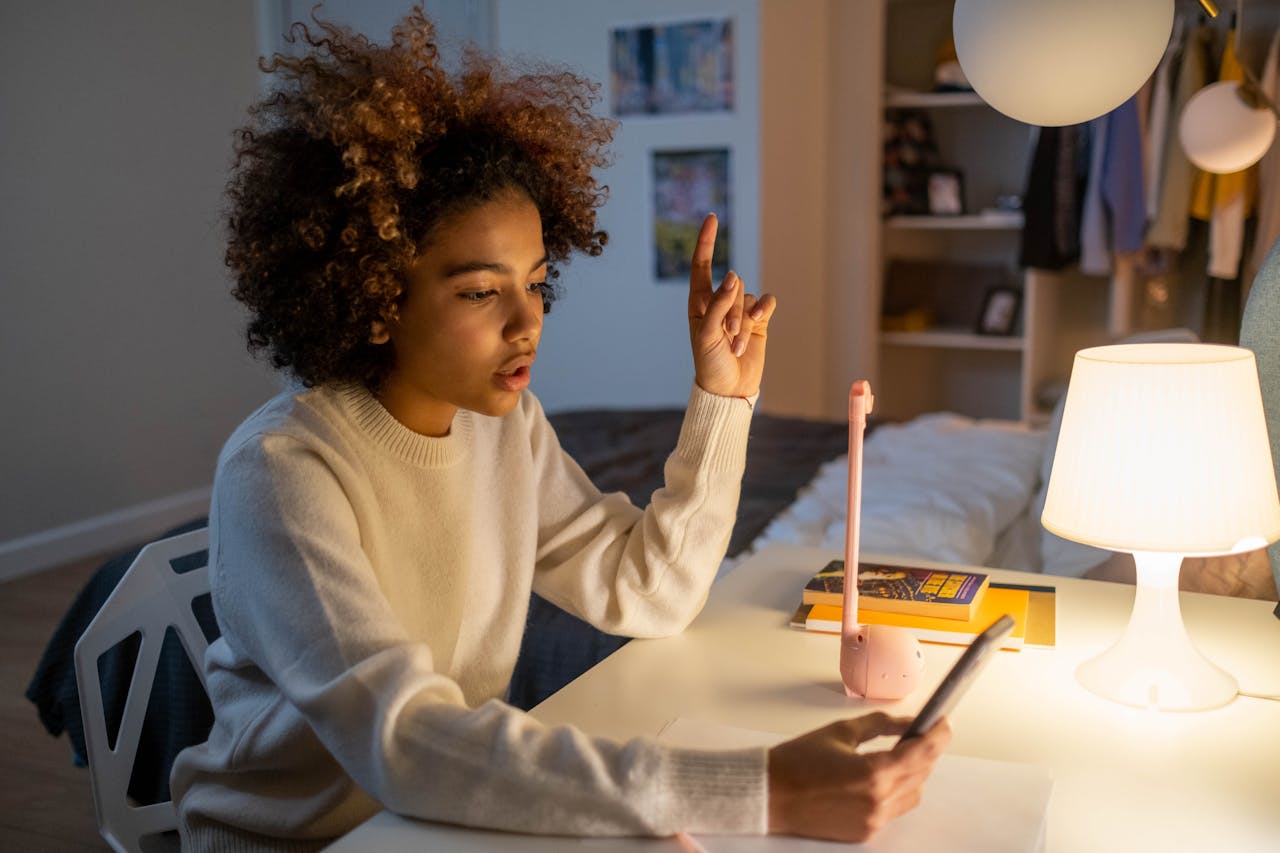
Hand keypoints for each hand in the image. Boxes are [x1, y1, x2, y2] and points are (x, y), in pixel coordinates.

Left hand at [687, 213, 777, 397]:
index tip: (712, 218)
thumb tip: (733, 276)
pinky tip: (759, 323)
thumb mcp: (707, 334)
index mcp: (699, 303)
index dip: (706, 242)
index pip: (702, 266)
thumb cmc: (710, 363)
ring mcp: (740, 311)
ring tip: (737, 344)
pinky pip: (766, 301)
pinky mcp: (759, 320)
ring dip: (744, 320)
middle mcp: (720, 303)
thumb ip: (718, 304)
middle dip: (731, 311)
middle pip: (731, 286)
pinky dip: (763, 310)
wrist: (729, 389)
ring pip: (748, 296)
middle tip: (728, 337)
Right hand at [767, 712, 950, 842]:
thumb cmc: (797, 761)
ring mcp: (872, 820)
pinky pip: (893, 810)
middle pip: (922, 773)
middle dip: (926, 751)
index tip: (944, 722)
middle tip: (923, 732)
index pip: (922, 752)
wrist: (770, 794)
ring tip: (902, 753)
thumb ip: (879, 725)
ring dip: (914, 773)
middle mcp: (878, 801)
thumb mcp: (840, 732)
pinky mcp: (864, 832)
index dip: (938, 734)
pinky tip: (883, 776)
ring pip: (912, 794)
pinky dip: (896, 791)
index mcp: (873, 773)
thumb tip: (906, 722)